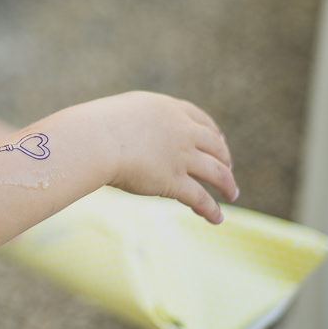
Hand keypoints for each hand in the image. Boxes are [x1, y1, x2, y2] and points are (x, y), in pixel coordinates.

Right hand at [101, 91, 236, 223]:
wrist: (95, 139)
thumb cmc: (95, 126)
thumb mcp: (122, 113)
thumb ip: (135, 122)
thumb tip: (128, 134)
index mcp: (169, 109)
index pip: (201, 119)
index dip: (214, 132)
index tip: (220, 140)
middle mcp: (181, 131)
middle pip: (215, 145)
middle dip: (225, 158)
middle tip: (228, 168)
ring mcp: (181, 156)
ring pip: (216, 172)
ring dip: (227, 185)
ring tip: (232, 194)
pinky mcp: (174, 181)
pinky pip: (200, 197)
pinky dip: (212, 209)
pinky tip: (217, 218)